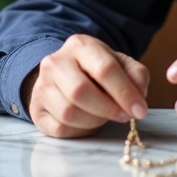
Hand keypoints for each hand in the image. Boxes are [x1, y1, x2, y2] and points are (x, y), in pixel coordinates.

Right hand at [25, 34, 150, 138]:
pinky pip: (59, 128)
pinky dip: (80, 131)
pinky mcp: (36, 110)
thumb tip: (138, 97)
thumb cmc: (97, 71)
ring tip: (104, 117)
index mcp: (80, 45)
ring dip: (94, 121)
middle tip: (124, 116)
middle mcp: (55, 62)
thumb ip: (136, 76)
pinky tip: (87, 123)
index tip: (140, 111)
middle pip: (81, 91)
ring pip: (68, 112)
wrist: (65, 75)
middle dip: (108, 108)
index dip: (125, 93)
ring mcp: (41, 86)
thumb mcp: (120, 64)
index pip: (104, 69)